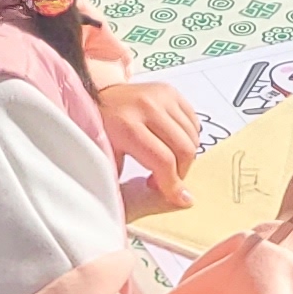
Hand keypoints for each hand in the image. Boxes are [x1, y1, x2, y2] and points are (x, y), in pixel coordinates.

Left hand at [98, 78, 202, 204]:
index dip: (173, 184)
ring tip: (164, 163)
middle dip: (181, 173)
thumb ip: (130, 184)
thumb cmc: (101, 132)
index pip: (163, 160)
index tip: (179, 199)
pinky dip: (188, 140)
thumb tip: (168, 202)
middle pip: (183, 149)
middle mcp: (146, 106)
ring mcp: (161, 96)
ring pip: (192, 137)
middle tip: (165, 181)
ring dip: (184, 158)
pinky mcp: (171, 91)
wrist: (99, 98)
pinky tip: (170, 146)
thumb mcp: (107, 161)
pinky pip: (193, 124)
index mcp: (126, 125)